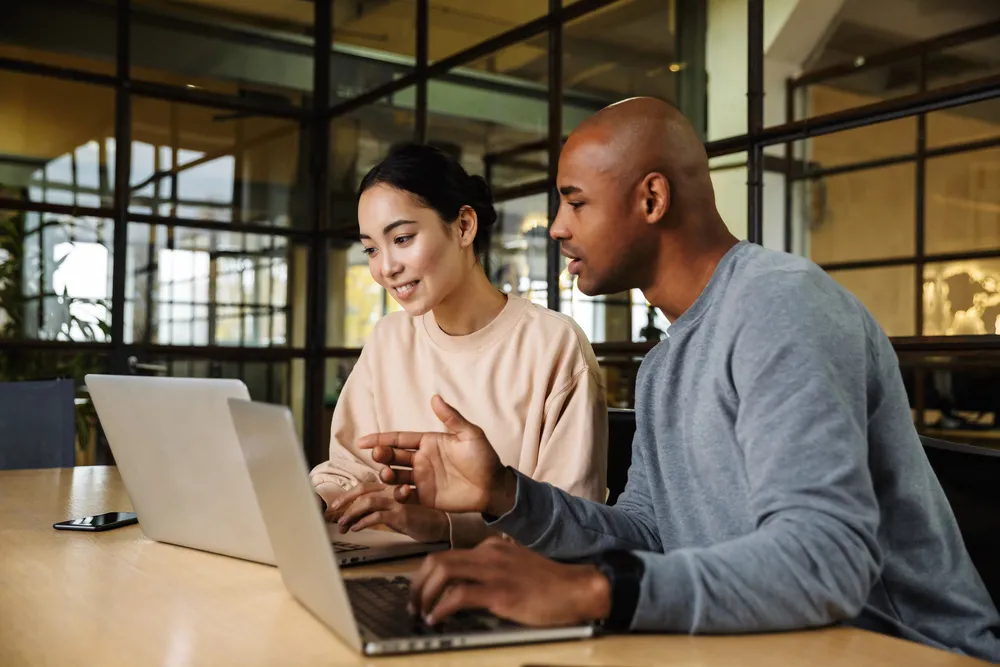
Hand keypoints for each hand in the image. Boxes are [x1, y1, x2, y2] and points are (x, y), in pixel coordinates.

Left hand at [329, 483, 448, 543]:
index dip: (349, 494)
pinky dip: (363, 522)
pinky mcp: (402, 514)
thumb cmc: (419, 519)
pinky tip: (356, 529)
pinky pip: (377, 516)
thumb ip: (380, 509)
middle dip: (345, 499)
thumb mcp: (396, 512)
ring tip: (343, 525)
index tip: (337, 504)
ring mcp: (398, 501)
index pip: (366, 486)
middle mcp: (393, 490)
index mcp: (391, 488)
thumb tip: (358, 517)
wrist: (441, 526)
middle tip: (333, 510)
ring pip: (367, 502)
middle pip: (364, 490)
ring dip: (351, 513)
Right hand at [357, 396, 515, 515]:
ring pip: (395, 476)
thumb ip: (451, 418)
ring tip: (387, 473)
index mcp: (429, 442)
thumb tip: (435, 397)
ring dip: (386, 474)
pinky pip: (405, 496)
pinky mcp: (426, 497)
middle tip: (377, 456)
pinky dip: (399, 494)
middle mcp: (422, 460)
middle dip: (381, 455)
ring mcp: (422, 479)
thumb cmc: (485, 458)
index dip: (380, 439)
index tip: (362, 441)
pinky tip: (404, 491)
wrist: (494, 487)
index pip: (399, 439)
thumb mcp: (470, 435)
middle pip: (393, 456)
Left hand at [409, 537, 610, 626]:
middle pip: (437, 560)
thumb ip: (492, 573)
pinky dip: (441, 608)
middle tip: (413, 604)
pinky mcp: (501, 592)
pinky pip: (458, 595)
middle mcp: (488, 554)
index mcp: (491, 548)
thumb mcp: (515, 569)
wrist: (578, 588)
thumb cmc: (550, 584)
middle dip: (417, 584)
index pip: (446, 555)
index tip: (419, 593)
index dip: (425, 576)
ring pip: (443, 572)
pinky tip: (438, 619)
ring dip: (424, 595)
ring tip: (421, 613)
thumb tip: (463, 591)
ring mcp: (494, 571)